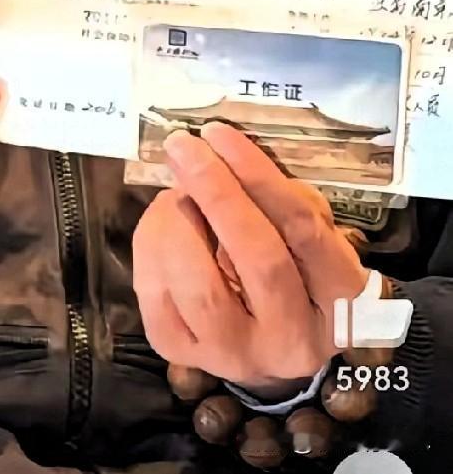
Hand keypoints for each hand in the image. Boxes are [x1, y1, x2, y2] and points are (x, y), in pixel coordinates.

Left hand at [133, 123, 368, 397]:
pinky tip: (161, 220)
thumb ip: (280, 198)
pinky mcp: (186, 357)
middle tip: (184, 147)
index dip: (258, 176)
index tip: (221, 134)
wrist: (268, 344)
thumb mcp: (308, 234)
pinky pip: (157, 295)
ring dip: (178, 220)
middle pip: (256, 257)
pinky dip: (151, 245)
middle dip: (215, 191)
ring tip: (175, 190)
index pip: (301, 229)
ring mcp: (237, 355)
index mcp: (339, 301)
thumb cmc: (292, 269)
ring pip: (199, 284)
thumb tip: (227, 153)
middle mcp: (293, 341)